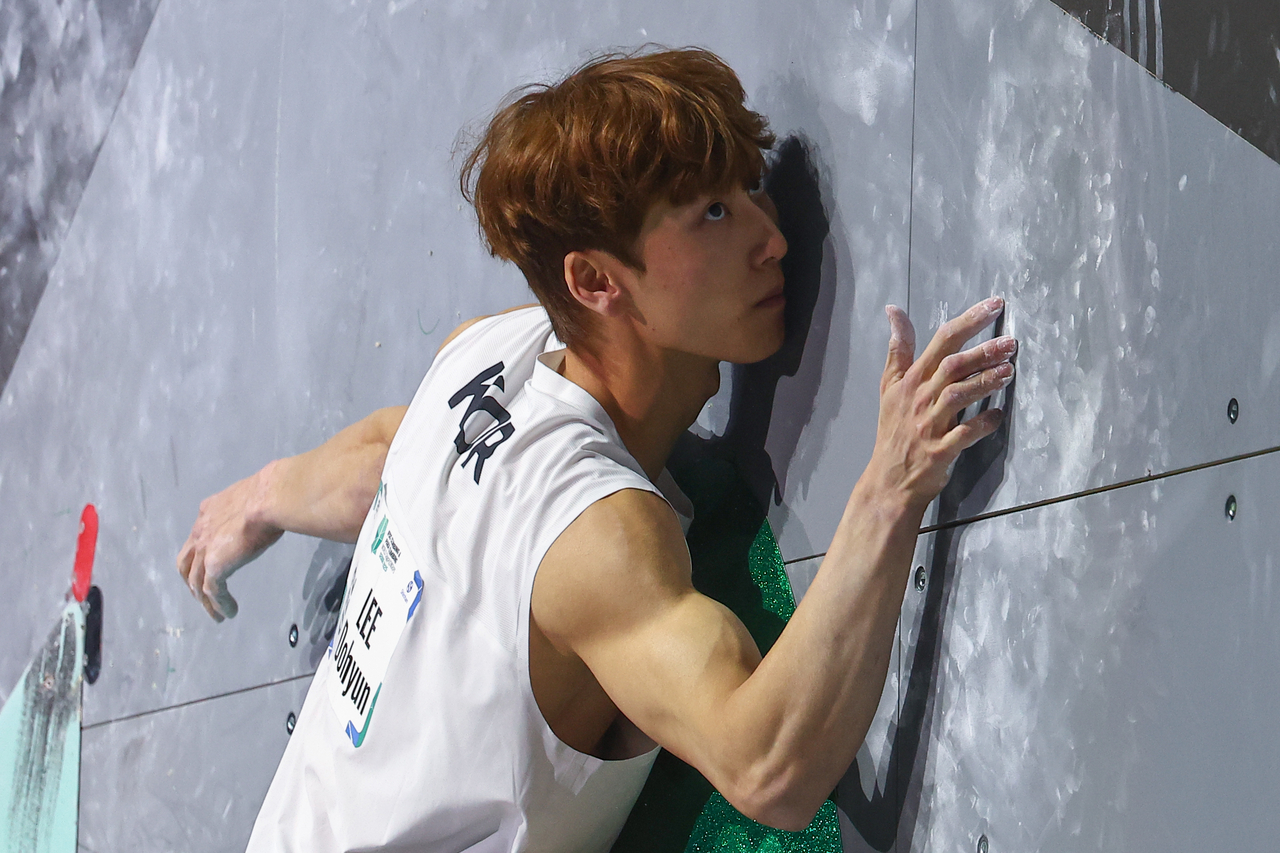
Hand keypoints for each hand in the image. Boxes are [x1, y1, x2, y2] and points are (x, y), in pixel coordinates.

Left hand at [176, 466, 282, 620]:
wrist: (269, 499)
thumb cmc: (270, 494)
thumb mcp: (254, 497)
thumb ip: (252, 508)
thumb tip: (272, 509)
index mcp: (209, 511)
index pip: (197, 537)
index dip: (199, 554)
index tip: (208, 565)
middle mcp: (201, 531)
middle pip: (186, 563)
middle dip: (191, 581)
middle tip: (201, 596)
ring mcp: (205, 550)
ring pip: (197, 583)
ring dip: (205, 602)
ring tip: (216, 615)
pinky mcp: (215, 565)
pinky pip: (213, 592)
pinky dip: (220, 605)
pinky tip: (229, 613)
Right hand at [868, 297, 1015, 511]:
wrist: (889, 479)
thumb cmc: (894, 430)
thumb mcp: (889, 386)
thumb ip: (898, 349)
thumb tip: (894, 312)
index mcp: (911, 380)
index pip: (942, 341)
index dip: (969, 320)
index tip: (995, 304)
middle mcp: (920, 398)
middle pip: (953, 366)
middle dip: (984, 351)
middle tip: (1011, 342)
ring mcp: (930, 425)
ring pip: (959, 395)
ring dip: (986, 382)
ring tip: (1010, 371)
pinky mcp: (940, 450)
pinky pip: (965, 434)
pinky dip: (983, 423)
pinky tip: (998, 414)